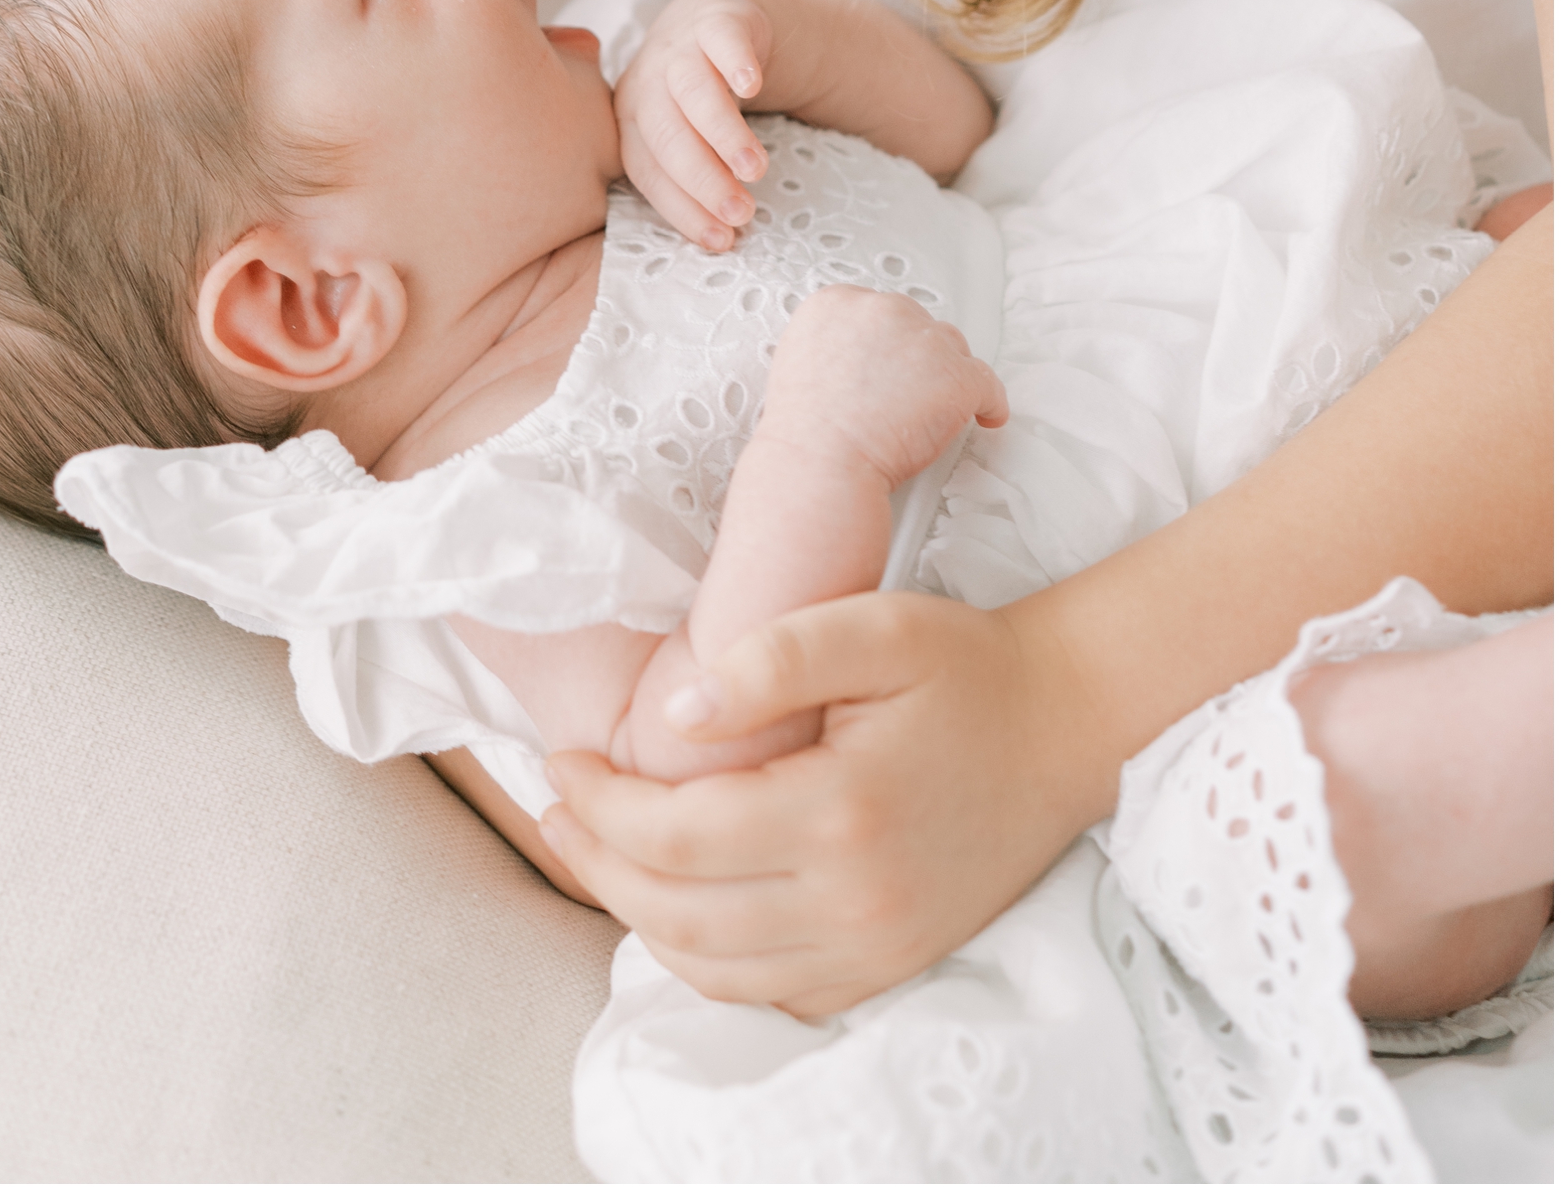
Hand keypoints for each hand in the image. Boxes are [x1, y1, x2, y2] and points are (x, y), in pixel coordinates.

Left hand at [541, 589, 1100, 1014]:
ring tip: (593, 851)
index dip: (600, 807)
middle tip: (555, 808)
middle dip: (596, 863)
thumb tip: (674, 717)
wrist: (1064, 726)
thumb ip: (770, 658)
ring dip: (637, 917)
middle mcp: (856, 902)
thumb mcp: (872, 627)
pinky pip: (772, 992)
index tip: (564, 760)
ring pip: (715, 969)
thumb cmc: (963, 666)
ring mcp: (876, 947)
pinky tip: (674, 904)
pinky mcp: (890, 965)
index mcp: (841, 812)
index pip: (677, 837)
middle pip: (679, 915)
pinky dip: (704, 961)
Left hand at [614, 0, 777, 246]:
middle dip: (702, 178)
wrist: (714, 23)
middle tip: (741, 212)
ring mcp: (680, 49)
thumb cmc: (696, 101)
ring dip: (721, 132)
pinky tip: (752, 86)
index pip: (647, 171)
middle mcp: (648, 84)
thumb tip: (721, 239)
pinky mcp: (716, 21)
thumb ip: (689, 179)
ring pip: (691, 90)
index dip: (681, 208)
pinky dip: (733, 61)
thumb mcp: (682, 137)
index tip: (720, 240)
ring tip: (755, 168)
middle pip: (666, 134)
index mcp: (632, 122)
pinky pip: (721, 39)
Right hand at [760, 288, 1006, 490]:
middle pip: (920, 324)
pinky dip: (989, 403)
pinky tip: (985, 415)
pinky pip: (989, 386)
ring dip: (948, 376)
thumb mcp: (802, 361)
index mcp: (839, 303)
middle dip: (919, 356)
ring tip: (939, 406)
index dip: (890, 342)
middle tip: (912, 391)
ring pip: (954, 349)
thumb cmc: (806, 431)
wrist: (820, 462)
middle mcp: (883, 310)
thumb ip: (837, 345)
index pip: (880, 311)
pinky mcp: (957, 376)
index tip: (894, 363)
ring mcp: (924, 341)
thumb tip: (861, 358)